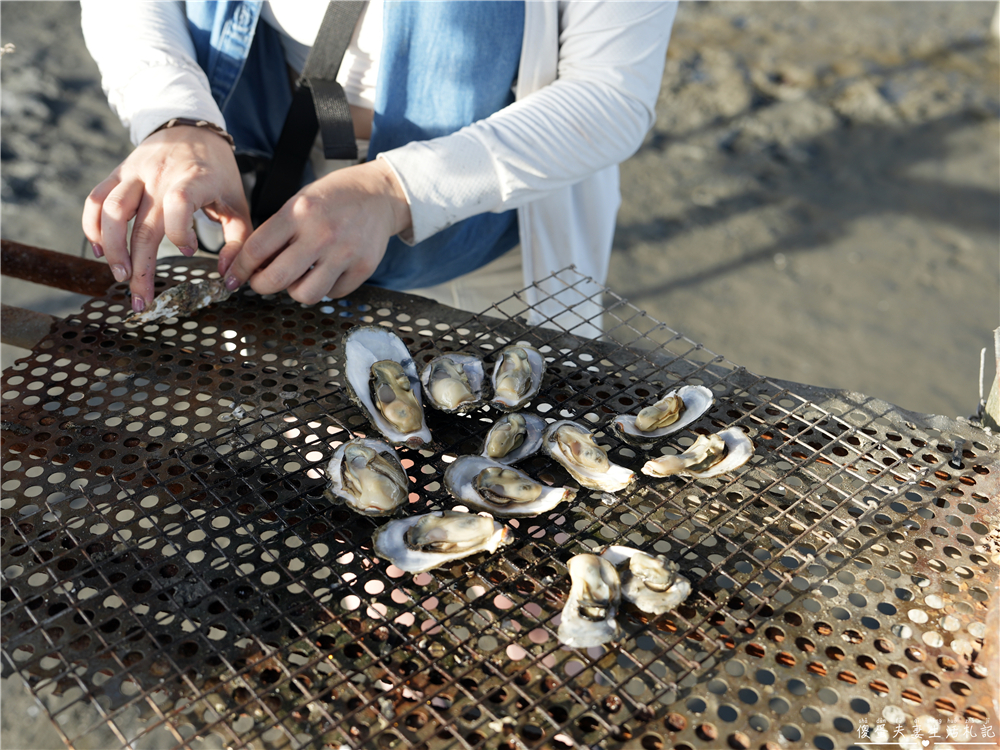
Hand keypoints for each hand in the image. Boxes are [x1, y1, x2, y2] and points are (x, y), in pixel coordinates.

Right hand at [82, 125, 251, 312]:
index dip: (180, 232)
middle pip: (142, 225)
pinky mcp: (118, 173)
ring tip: (120, 274)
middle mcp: (159, 176)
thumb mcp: (239, 204)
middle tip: (141, 299)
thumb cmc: (218, 172)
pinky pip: (95, 199)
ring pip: (110, 211)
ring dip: (111, 247)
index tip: (190, 251)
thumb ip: (239, 242)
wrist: (191, 127)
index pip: (178, 203)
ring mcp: (134, 174)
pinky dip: (92, 225)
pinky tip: (99, 249)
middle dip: (140, 268)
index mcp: (193, 179)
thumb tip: (228, 278)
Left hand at [218, 159, 410, 303]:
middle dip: (261, 285)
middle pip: (277, 279)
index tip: (234, 277)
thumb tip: (251, 265)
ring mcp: (345, 253)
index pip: (257, 250)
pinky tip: (327, 270)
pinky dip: (325, 287)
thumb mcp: (299, 202)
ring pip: (306, 294)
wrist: (379, 194)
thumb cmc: (334, 198)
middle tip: (262, 282)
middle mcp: (321, 233)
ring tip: (300, 276)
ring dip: (296, 290)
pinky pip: (333, 293)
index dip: (239, 269)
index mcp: (299, 212)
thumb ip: (276, 232)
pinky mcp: (363, 268)